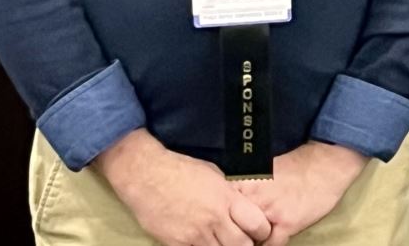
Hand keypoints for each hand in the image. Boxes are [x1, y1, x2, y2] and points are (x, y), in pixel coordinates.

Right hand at [96, 129, 271, 245]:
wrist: (146, 176)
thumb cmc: (181, 170)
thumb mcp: (214, 176)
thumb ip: (230, 195)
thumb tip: (243, 206)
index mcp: (226, 198)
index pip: (257, 224)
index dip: (262, 231)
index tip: (260, 232)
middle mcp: (213, 219)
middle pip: (241, 245)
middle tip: (244, 242)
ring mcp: (194, 234)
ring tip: (224, 242)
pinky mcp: (176, 243)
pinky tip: (204, 244)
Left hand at [235, 141, 367, 245]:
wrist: (324, 165)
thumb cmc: (293, 169)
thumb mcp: (260, 172)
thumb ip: (242, 191)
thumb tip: (226, 210)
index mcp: (242, 183)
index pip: (222, 213)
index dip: (227, 221)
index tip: (230, 224)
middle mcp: (252, 196)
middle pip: (233, 229)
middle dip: (240, 232)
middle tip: (249, 228)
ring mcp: (269, 210)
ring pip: (249, 240)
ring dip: (256, 239)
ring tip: (265, 230)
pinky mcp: (286, 223)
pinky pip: (270, 245)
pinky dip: (273, 242)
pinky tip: (280, 232)